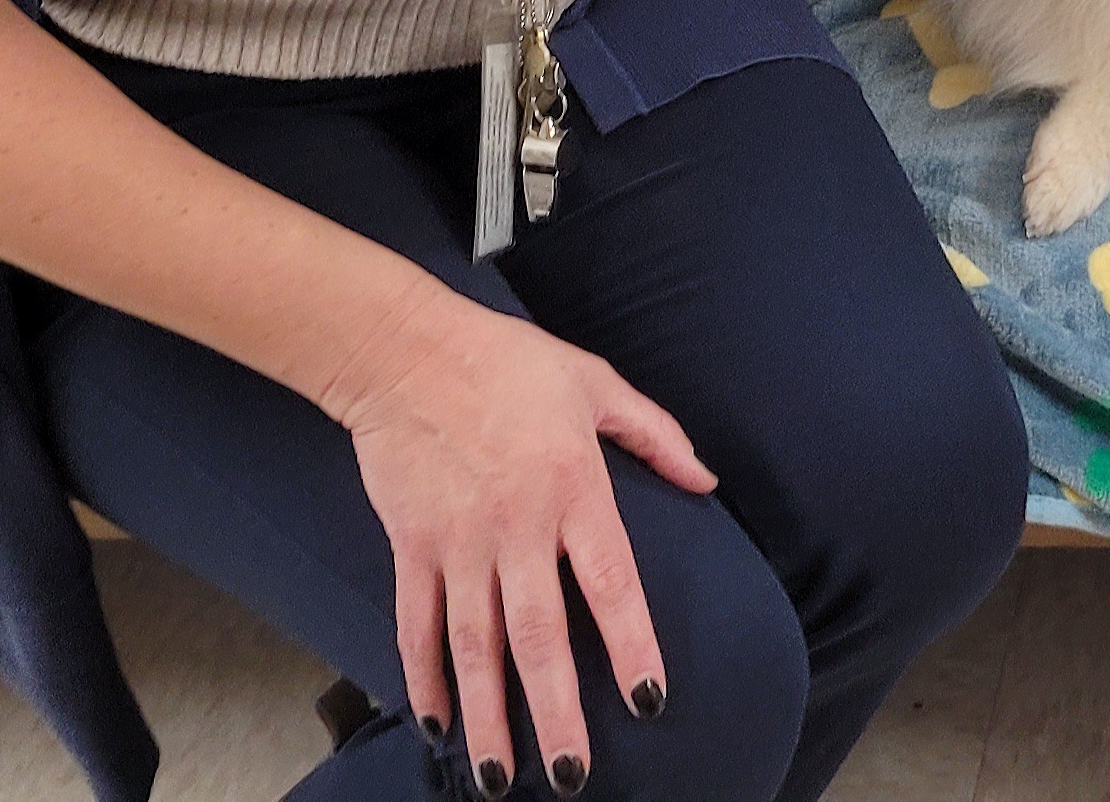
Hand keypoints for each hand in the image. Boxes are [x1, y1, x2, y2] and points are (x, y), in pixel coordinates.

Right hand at [319, 280, 714, 792]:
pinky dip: (424, 678)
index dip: (631, 645)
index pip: (611, 583)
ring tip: (500, 779)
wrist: (404, 350)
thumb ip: (654, 435)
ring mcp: (459, 542)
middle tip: (572, 776)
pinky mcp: (412, 547)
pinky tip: (437, 723)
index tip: (649, 700)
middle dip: (555, 712)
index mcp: (574, 487)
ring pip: (474, 647)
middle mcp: (517, 526)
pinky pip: (417, 625)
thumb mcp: (595, 384)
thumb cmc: (508, 362)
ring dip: (488, 716)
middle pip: (539, 637)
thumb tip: (705, 480)